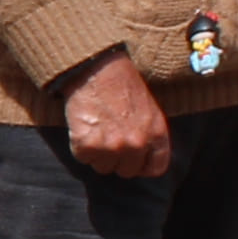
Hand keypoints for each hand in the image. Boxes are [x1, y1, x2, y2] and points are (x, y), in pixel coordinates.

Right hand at [60, 50, 173, 178]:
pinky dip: (80, 147)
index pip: (155, 168)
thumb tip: (141, 160)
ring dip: (97, 154)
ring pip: (103, 168)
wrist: (98, 67)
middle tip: (108, 136)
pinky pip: (83, 159)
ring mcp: (112, 146)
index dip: (141, 165)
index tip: (132, 158)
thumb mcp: (149, 110)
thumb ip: (149, 136)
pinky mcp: (88, 144)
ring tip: (96, 129)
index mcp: (156, 134)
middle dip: (116, 159)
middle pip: (126, 171)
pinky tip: (84, 127)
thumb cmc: (122, 84)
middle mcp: (137, 144)